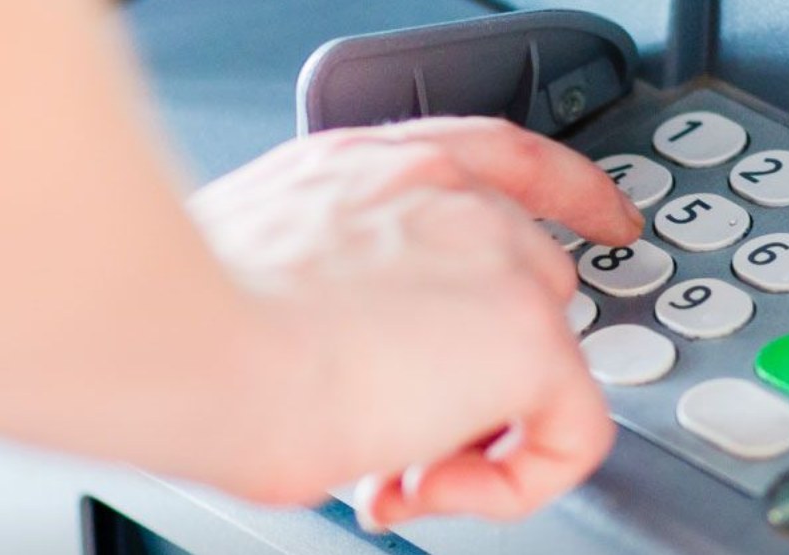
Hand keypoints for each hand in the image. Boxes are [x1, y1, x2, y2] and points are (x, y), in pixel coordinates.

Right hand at [188, 117, 641, 527]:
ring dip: (475, 433)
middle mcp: (445, 196)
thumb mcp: (263, 272)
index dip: (568, 194)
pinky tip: (428, 487)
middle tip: (392, 435)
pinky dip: (508, 486)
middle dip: (469, 375)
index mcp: (375, 167)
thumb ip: (333, 290)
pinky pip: (570, 435)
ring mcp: (495, 258)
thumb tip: (347, 359)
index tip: (603, 221)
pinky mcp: (527, 335)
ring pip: (546, 364)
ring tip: (391, 465)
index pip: (503, 159)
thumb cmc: (185, 316)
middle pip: (528, 286)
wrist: (187, 343)